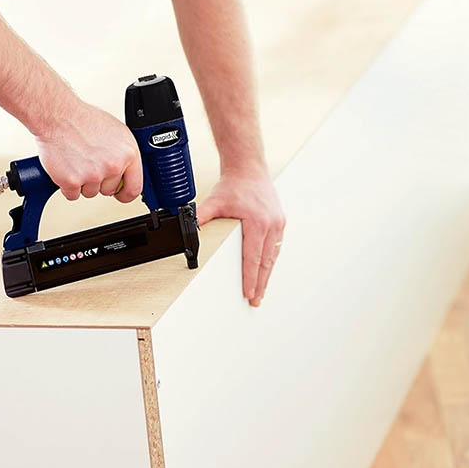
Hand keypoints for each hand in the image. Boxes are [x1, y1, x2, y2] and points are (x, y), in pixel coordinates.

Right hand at [35, 96, 142, 202]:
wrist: (57, 116)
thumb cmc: (83, 120)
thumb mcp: (116, 133)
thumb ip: (123, 155)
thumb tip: (126, 172)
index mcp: (128, 154)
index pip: (134, 188)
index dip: (125, 194)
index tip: (120, 194)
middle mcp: (113, 166)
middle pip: (108, 190)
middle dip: (98, 181)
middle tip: (89, 162)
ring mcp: (93, 175)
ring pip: (90, 193)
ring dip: (82, 182)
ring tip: (77, 160)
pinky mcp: (72, 181)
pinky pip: (72, 194)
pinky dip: (67, 185)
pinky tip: (67, 166)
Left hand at [197, 167, 284, 306]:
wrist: (249, 168)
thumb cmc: (235, 184)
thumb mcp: (215, 201)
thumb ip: (202, 217)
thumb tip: (189, 228)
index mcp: (257, 222)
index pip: (252, 258)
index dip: (251, 278)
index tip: (249, 293)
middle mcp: (271, 224)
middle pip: (265, 262)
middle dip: (260, 283)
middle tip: (256, 300)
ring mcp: (277, 223)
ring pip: (272, 255)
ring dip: (267, 274)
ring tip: (261, 290)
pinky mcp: (279, 221)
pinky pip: (275, 246)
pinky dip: (270, 260)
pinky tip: (266, 269)